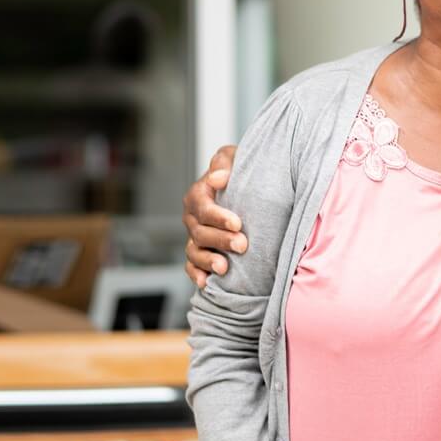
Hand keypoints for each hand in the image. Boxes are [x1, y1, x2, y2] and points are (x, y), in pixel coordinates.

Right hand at [183, 145, 244, 287]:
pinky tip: (206, 282)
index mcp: (199, 194)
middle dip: (220, 240)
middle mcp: (193, 217)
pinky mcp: (199, 254)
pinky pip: (191, 266)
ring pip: (194, 251)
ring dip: (207, 260)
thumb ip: (224, 161)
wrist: (249, 189)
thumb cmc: (242, 172)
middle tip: (242, 245)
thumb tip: (217, 177)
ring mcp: (195, 237)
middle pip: (200, 231)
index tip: (237, 223)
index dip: (217, 216)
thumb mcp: (236, 158)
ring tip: (224, 268)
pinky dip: (196, 274)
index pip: (202, 206)